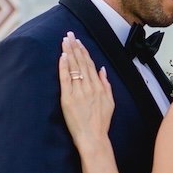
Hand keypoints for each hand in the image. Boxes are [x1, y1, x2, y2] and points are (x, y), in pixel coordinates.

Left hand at [59, 32, 113, 148]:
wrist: (93, 138)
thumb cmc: (101, 123)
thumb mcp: (110, 102)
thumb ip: (106, 84)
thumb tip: (102, 70)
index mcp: (99, 87)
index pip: (90, 64)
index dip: (84, 51)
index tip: (78, 41)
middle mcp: (89, 87)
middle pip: (81, 62)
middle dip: (75, 47)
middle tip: (69, 34)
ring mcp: (78, 92)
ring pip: (74, 68)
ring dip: (69, 52)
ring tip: (65, 41)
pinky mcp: (68, 99)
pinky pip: (65, 79)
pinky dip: (64, 67)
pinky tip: (62, 56)